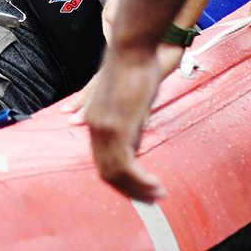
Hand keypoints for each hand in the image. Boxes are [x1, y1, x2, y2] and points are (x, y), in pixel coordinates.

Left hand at [83, 46, 166, 202]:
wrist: (131, 50)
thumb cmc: (135, 70)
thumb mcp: (132, 105)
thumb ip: (130, 127)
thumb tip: (135, 147)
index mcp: (94, 121)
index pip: (102, 161)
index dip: (120, 180)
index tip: (139, 189)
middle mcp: (94, 127)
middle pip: (106, 172)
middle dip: (129, 190)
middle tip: (150, 200)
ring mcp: (103, 128)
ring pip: (115, 173)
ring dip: (137, 189)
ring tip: (156, 195)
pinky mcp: (116, 127)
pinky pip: (125, 165)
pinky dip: (139, 181)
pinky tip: (154, 185)